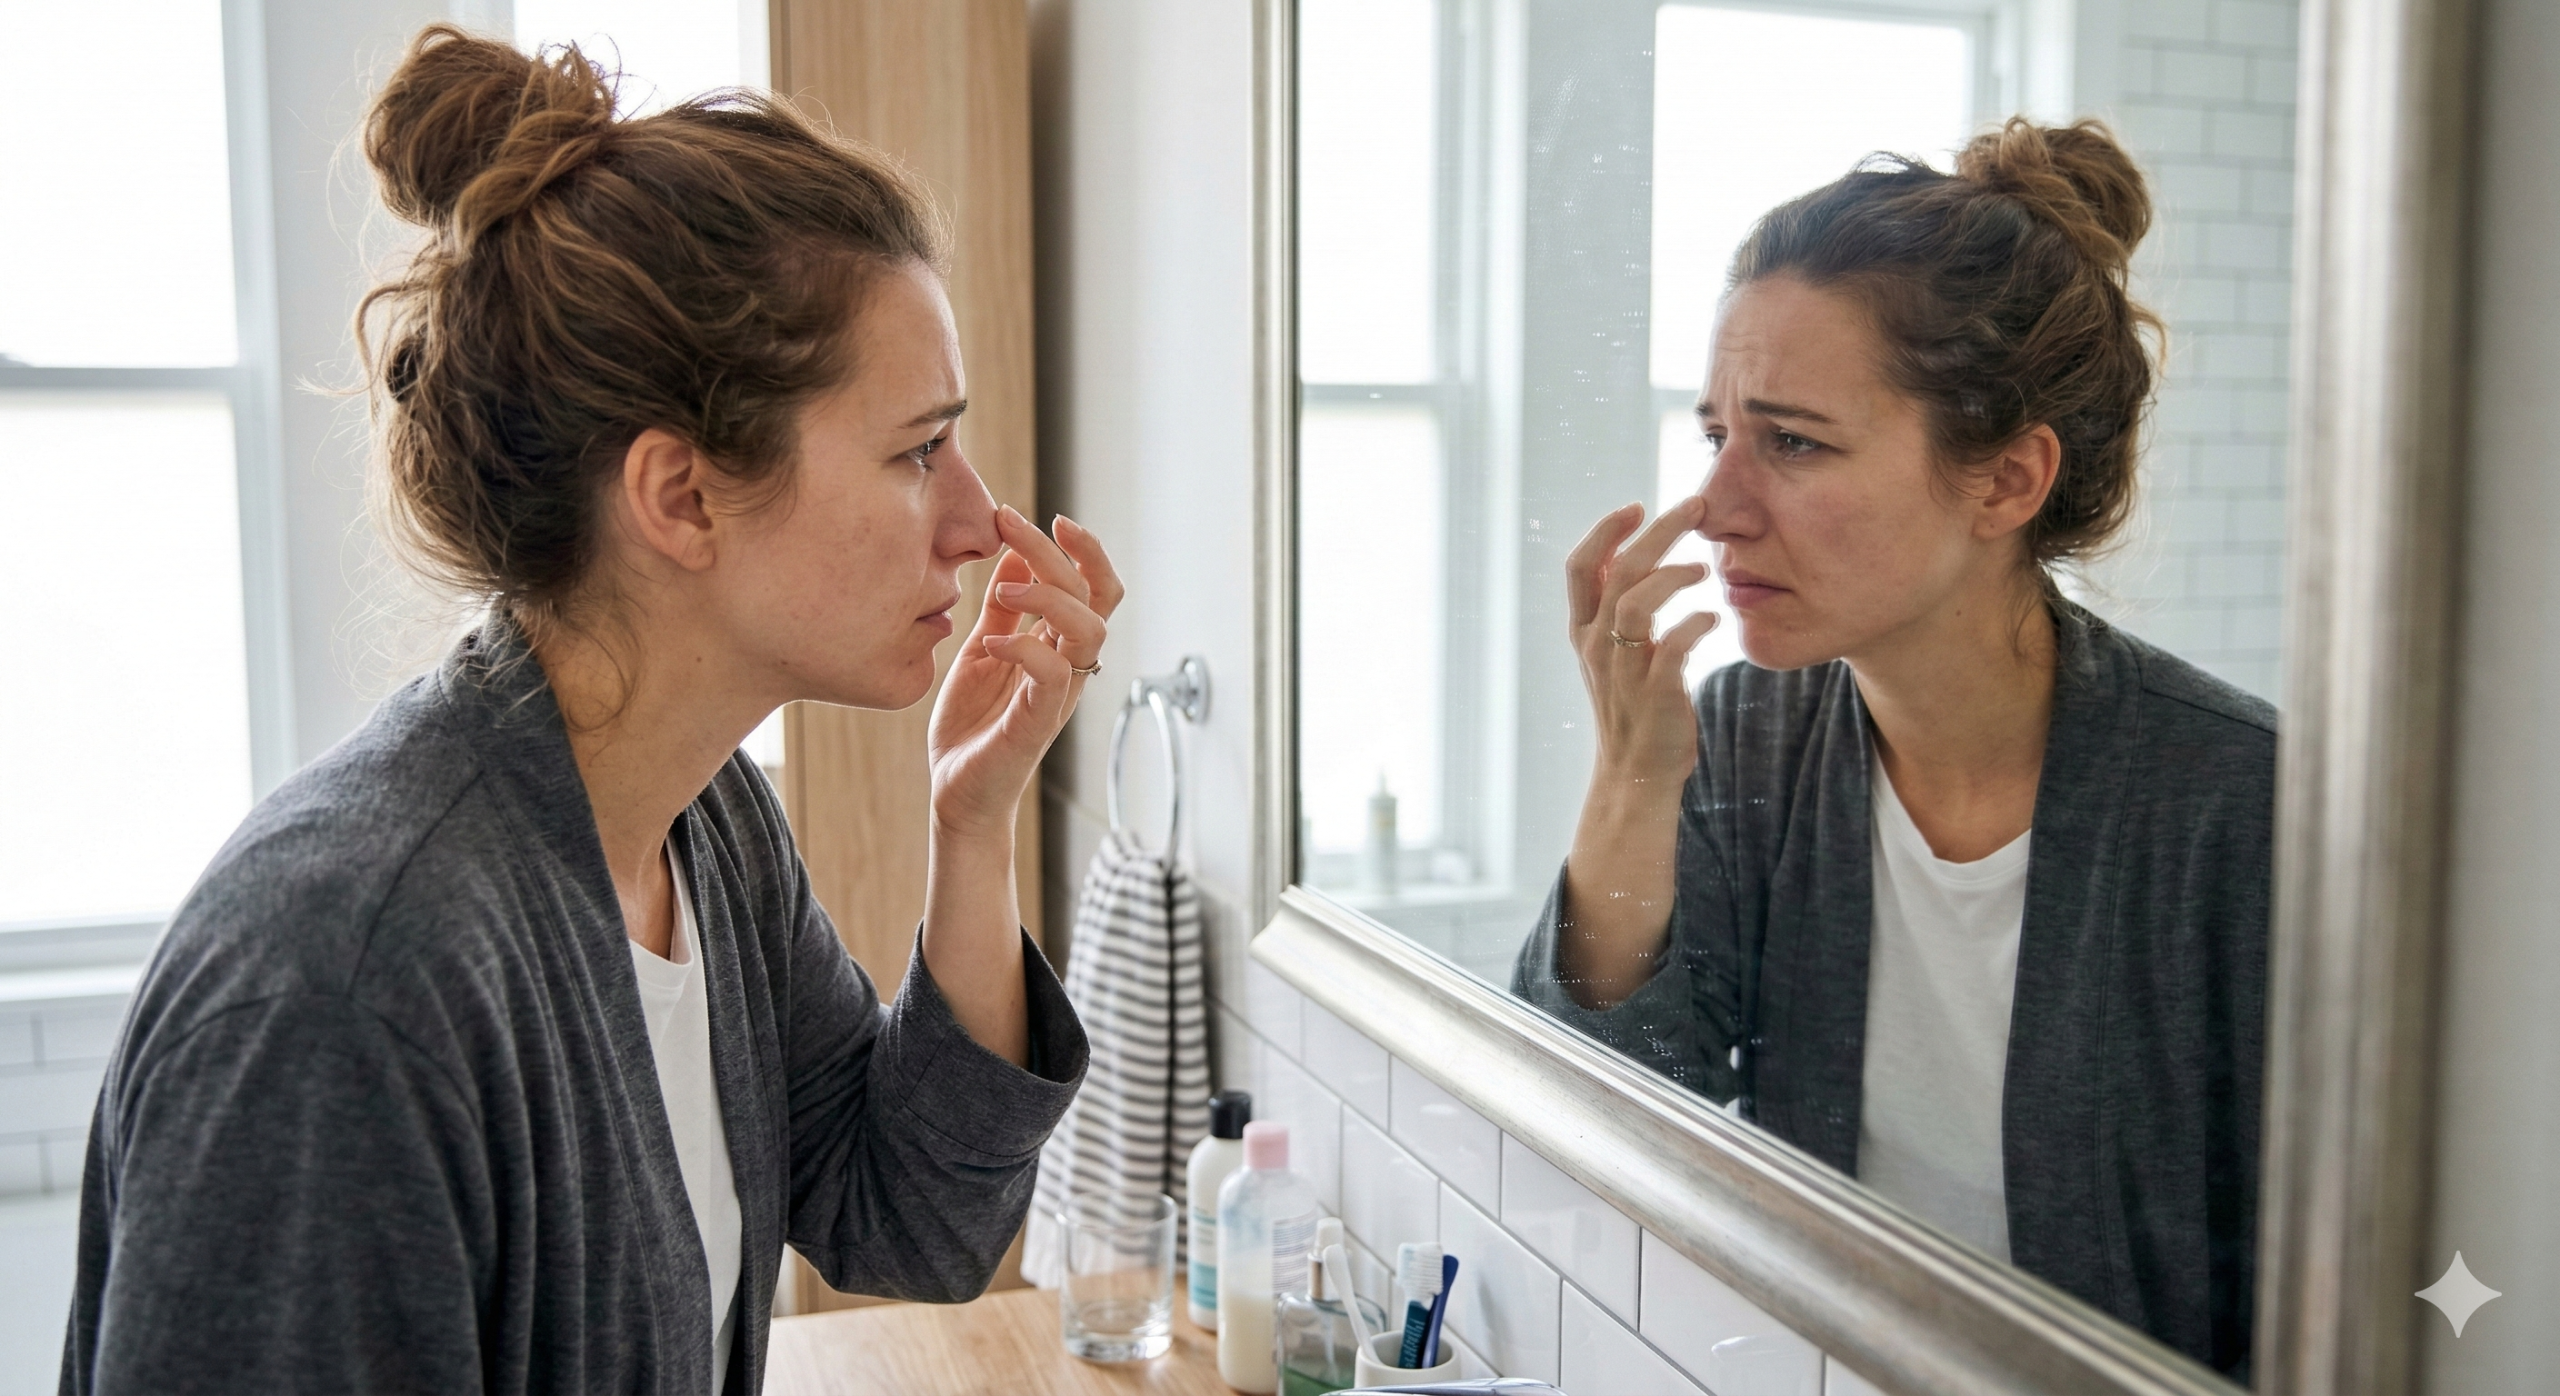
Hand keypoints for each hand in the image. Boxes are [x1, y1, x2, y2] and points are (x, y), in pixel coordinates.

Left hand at [928, 505, 1124, 838]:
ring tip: (1003, 588)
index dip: (1079, 548)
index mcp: (1060, 647)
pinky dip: (1024, 647)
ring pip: (1089, 630)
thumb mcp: (984, 649)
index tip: (1036, 516)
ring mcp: (1057, 694)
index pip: (1094, 586)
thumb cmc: (973, 724)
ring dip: (1049, 595)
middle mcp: (1069, 667)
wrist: (955, 791)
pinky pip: (1051, 675)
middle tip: (1012, 522)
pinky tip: (991, 641)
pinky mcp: (1037, 722)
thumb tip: (1015, 553)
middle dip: (1059, 552)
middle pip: (1096, 596)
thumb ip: (1004, 609)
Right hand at [1564, 496, 1719, 794]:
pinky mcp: (1655, 693)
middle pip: (1618, 571)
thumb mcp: (1614, 652)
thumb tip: (1633, 557)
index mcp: (1584, 632)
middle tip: (1696, 506)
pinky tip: (1715, 619)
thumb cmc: (1634, 706)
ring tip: (1706, 568)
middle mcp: (1597, 646)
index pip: (1582, 566)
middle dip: (1658, 532)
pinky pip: (1672, 648)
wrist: (1636, 775)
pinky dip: (1695, 625)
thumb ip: (1617, 608)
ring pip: (1637, 603)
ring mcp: (1624, 670)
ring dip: (1674, 575)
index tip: (1636, 506)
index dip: (1605, 531)